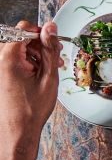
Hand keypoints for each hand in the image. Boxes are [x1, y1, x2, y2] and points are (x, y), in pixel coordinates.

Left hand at [0, 22, 61, 159]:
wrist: (17, 131)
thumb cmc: (31, 109)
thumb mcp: (48, 76)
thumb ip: (49, 49)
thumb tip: (50, 28)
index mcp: (8, 59)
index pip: (21, 30)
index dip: (40, 33)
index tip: (52, 42)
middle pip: (18, 39)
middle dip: (38, 46)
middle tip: (55, 58)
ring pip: (16, 51)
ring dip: (34, 56)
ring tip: (49, 70)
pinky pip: (12, 62)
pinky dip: (26, 64)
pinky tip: (39, 75)